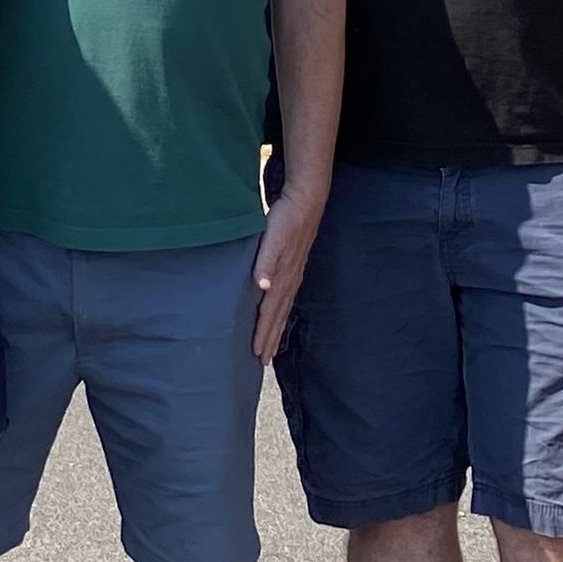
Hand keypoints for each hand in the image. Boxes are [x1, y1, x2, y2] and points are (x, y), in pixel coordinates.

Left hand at [251, 189, 325, 357]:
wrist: (306, 201)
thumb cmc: (286, 218)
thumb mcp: (272, 238)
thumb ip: (266, 262)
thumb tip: (262, 288)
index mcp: (282, 276)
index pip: (270, 312)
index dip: (263, 333)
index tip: (257, 353)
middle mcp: (289, 279)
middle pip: (278, 316)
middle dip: (270, 338)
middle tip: (262, 360)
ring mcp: (294, 274)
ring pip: (283, 309)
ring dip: (276, 329)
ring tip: (270, 346)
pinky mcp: (295, 267)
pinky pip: (287, 298)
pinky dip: (281, 312)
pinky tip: (278, 315)